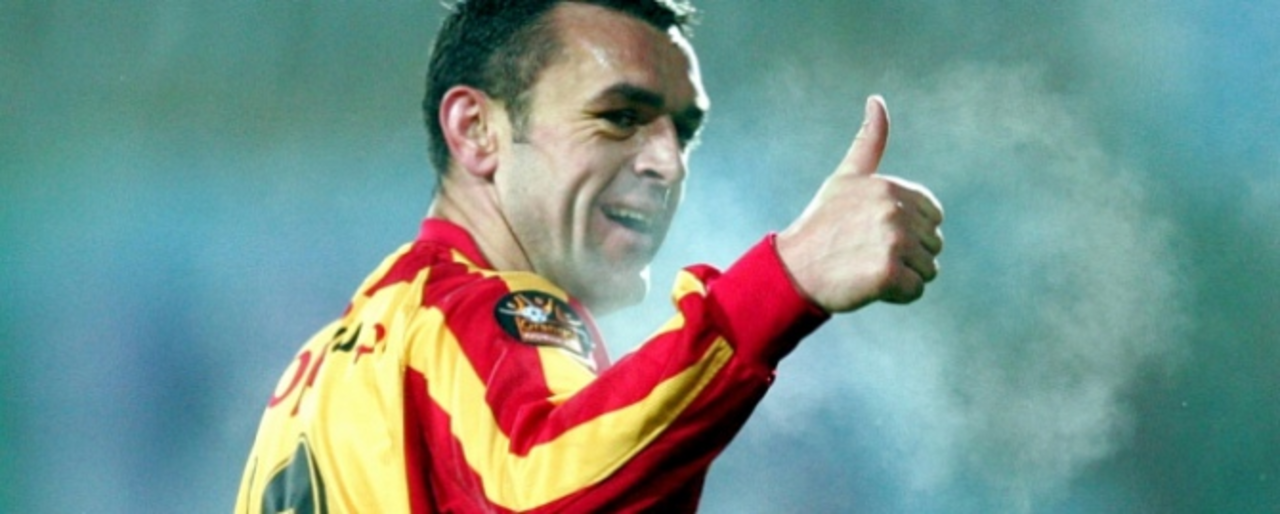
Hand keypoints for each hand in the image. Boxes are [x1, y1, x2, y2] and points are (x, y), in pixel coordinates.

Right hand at [777, 96, 944, 312]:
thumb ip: (868, 142)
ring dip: (903, 276)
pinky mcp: (889, 273)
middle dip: (907, 254)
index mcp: (889, 187)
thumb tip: (877, 100)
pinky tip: (869, 285)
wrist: (793, 270)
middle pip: (932, 243)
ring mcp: (893, 241)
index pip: (933, 215)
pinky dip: (896, 295)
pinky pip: (916, 291)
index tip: (874, 233)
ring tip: (867, 268)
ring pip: (928, 269)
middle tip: (867, 253)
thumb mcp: (845, 178)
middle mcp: (894, 210)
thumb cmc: (821, 226)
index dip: (908, 229)